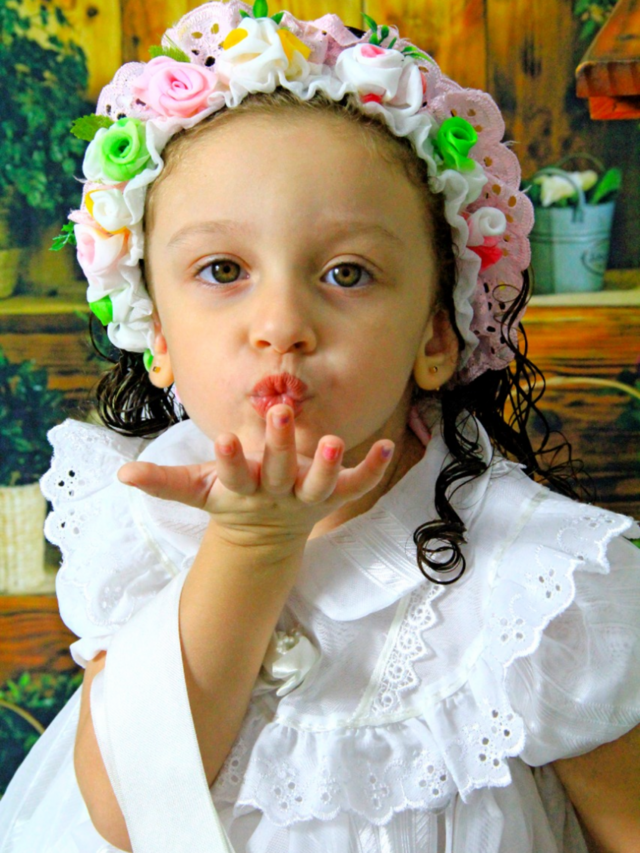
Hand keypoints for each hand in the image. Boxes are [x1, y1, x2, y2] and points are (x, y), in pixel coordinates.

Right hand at [117, 405, 394, 547]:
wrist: (265, 537)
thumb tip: (121, 475)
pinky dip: (371, 468)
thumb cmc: (231, 499)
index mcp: (242, 491)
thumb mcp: (197, 491)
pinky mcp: (332, 495)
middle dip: (277, 445)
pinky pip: (355, 484)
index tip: (224, 438)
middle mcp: (277, 495)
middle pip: (277, 472)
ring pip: (319, 485)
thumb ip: (163, 482)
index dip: (230, 460)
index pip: (233, 475)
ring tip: (331, 441)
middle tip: (278, 412)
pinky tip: (387, 445)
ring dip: (326, 465)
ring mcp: (308, 497)